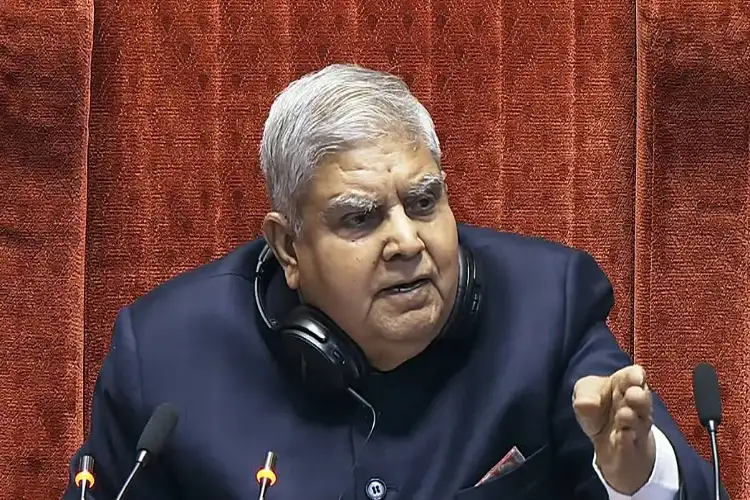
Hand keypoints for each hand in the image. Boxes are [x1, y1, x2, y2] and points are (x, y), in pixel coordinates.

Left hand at [572, 365, 655, 494]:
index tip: (635, 378)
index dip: (634, 376)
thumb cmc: (598, 409)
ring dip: (632, 419)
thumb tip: (588, 404)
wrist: (607, 444)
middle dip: (640, 397)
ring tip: (623, 414)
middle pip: (643, 400)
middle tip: (633, 394)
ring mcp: (636, 430)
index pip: (634, 376)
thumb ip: (586, 395)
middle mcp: (635, 407)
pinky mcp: (631, 452)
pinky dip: (627, 442)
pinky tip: (622, 436)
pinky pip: (631, 447)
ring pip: (640, 424)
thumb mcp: (585, 394)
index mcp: (625, 386)